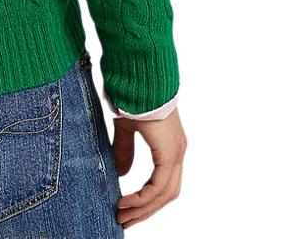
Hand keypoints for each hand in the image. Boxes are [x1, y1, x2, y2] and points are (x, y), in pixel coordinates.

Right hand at [112, 106, 186, 227]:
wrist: (140, 77)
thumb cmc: (134, 96)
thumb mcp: (126, 128)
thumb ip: (124, 150)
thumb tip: (121, 173)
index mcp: (169, 146)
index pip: (163, 183)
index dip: (146, 199)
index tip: (127, 209)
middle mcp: (177, 153)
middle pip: (167, 194)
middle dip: (145, 210)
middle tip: (125, 221)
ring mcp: (176, 153)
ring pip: (165, 194)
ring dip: (144, 209)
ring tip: (122, 216)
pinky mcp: (169, 153)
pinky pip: (159, 186)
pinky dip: (143, 198)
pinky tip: (127, 202)